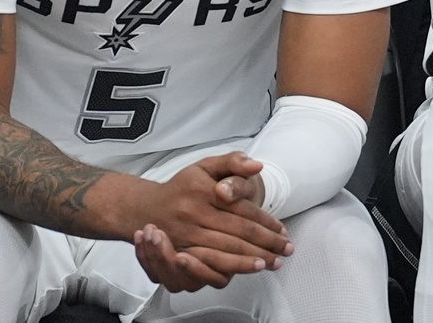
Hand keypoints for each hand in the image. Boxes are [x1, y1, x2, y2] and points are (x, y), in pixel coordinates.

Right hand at [131, 152, 291, 292]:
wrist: (147, 208)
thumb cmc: (183, 186)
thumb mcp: (206, 166)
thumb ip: (232, 162)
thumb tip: (257, 165)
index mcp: (203, 191)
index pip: (242, 210)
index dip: (265, 222)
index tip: (282, 231)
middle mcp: (194, 214)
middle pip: (237, 233)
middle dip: (265, 244)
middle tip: (285, 250)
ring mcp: (186, 236)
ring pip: (225, 251)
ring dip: (251, 260)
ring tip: (272, 263)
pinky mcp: (180, 252)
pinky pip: (208, 264)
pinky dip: (230, 269)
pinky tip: (246, 270)